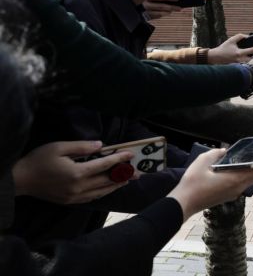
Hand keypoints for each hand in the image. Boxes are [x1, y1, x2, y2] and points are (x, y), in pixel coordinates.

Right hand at [12, 141, 133, 203]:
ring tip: (128, 180)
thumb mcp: (59, 147)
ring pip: (102, 192)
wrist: (20, 180)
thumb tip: (101, 146)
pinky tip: (109, 188)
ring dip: (116, 185)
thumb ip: (82, 146)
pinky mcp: (70, 201)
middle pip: (107, 181)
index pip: (105, 165)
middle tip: (138, 172)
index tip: (131, 154)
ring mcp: (74, 196)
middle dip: (124, 175)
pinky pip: (92, 197)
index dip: (119, 159)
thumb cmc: (38, 160)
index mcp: (77, 173)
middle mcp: (79, 187)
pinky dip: (104, 192)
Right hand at [143, 0, 181, 19]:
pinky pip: (151, 17)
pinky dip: (158, 16)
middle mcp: (144, 4)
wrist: (116, 5)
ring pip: (157, 13)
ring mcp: (142, 11)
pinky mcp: (140, 16)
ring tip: (171, 11)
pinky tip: (162, 15)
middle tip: (179, 8)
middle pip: (161, 6)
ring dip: (166, 12)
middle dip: (171, 7)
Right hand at [167, 147, 252, 218]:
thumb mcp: (202, 161)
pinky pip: (243, 183)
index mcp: (236, 179)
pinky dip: (246, 173)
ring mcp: (234, 193)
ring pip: (252, 180)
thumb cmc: (192, 183)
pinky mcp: (229, 196)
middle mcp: (239, 188)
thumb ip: (215, 153)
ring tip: (250, 156)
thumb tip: (223, 150)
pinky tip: (236, 166)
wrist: (184, 204)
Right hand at [207, 34, 252, 63]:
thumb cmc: (223, 48)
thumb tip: (248, 37)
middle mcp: (240, 60)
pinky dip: (250, 64)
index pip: (252, 50)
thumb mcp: (231, 40)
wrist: (215, 58)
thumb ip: (240, 36)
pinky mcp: (237, 68)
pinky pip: (245, 66)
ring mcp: (239, 65)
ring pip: (250, 64)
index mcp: (239, 53)